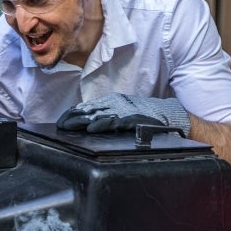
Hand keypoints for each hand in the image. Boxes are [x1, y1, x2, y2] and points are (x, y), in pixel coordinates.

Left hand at [56, 92, 191, 135]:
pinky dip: (102, 124)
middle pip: (89, 110)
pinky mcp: (132, 119)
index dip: (73, 114)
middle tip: (60, 125)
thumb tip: (88, 122)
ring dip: (82, 121)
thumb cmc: (146, 115)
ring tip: (69, 126)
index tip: (61, 121)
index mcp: (112, 101)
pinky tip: (92, 128)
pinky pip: (115, 121)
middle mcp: (115, 104)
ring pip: (98, 115)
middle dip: (72, 118)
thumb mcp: (123, 112)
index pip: (87, 107)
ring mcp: (123, 111)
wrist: (170, 115)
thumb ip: (108, 115)